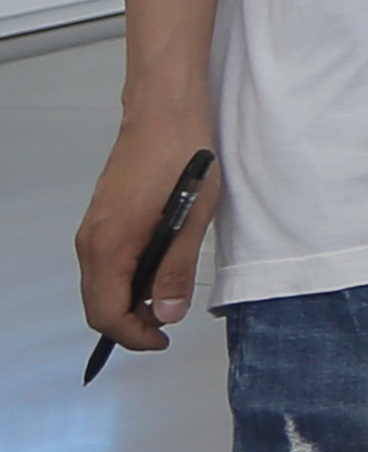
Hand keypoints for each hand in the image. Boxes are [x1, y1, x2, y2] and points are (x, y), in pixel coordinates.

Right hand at [74, 119, 214, 349]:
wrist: (165, 113)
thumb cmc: (182, 156)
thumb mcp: (192, 219)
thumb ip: (176, 270)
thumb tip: (167, 313)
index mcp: (110, 246)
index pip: (106, 313)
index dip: (134, 336)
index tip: (163, 339)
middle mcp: (91, 242)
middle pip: (98, 304)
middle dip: (131, 322)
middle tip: (168, 323)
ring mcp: (93, 230)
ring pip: (100, 285)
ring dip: (129, 300)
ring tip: (168, 297)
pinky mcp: (102, 219)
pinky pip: (106, 264)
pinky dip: (126, 277)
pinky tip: (158, 270)